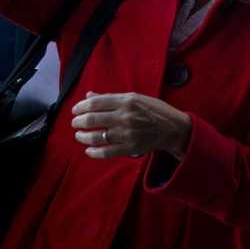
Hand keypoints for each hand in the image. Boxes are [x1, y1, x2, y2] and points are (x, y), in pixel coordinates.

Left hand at [71, 91, 191, 159]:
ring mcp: (127, 133)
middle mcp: (125, 116)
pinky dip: (94, 152)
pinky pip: (106, 152)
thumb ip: (112, 97)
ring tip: (79, 135)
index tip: (76, 110)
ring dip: (83, 136)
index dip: (81, 106)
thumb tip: (89, 95)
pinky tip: (89, 150)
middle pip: (92, 119)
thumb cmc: (155, 110)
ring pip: (96, 137)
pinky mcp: (130, 147)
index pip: (96, 103)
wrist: (174, 128)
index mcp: (127, 101)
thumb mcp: (136, 98)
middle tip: (75, 123)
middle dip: (78, 121)